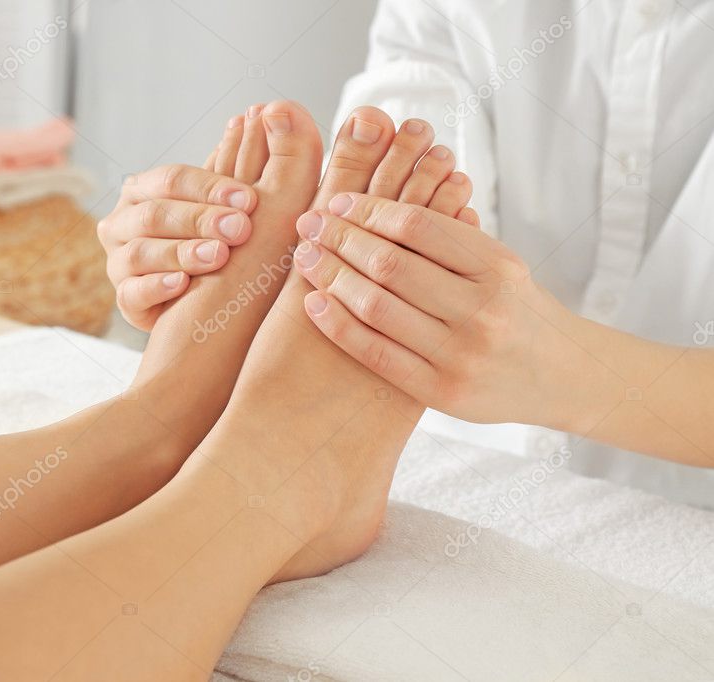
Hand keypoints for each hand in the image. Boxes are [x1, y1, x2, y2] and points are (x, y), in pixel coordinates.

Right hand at [98, 164, 257, 330]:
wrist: (196, 299)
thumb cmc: (210, 240)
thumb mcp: (218, 204)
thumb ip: (228, 166)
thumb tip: (249, 117)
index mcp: (142, 191)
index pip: (171, 179)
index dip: (210, 187)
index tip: (250, 199)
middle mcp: (122, 222)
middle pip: (154, 214)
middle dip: (200, 219)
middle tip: (240, 228)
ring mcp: (117, 262)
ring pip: (140, 252)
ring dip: (181, 252)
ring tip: (218, 255)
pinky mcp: (124, 300)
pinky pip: (131, 293)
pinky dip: (156, 287)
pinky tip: (183, 284)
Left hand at [294, 193, 580, 427]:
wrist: (562, 376)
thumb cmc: (517, 309)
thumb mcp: (499, 265)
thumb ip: (449, 239)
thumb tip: (376, 201)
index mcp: (498, 268)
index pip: (418, 226)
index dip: (370, 210)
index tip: (338, 202)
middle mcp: (483, 310)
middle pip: (390, 264)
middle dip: (340, 238)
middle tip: (309, 223)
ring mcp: (462, 355)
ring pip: (377, 306)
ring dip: (331, 276)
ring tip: (306, 257)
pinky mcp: (441, 392)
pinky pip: (376, 352)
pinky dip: (338, 324)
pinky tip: (315, 302)